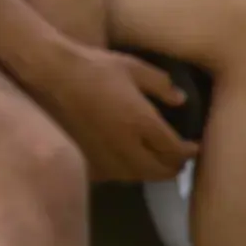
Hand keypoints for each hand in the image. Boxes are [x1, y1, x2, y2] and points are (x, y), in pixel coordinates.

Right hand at [24, 39, 196, 181]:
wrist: (50, 76)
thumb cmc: (95, 67)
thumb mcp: (134, 68)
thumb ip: (161, 85)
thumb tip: (181, 100)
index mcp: (141, 123)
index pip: (173, 149)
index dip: (188, 152)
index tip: (195, 148)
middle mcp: (125, 146)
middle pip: (157, 170)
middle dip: (174, 167)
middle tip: (181, 161)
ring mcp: (102, 158)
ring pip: (136, 177)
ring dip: (151, 173)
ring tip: (158, 164)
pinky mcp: (84, 161)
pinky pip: (112, 176)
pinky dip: (127, 173)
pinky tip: (129, 163)